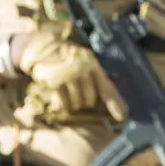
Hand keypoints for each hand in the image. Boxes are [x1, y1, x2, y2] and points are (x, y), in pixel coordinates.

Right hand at [12, 32, 126, 123]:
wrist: (42, 47)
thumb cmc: (70, 61)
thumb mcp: (89, 68)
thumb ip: (104, 88)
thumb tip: (122, 114)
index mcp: (93, 66)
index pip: (107, 88)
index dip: (115, 104)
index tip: (122, 117)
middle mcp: (81, 70)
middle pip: (89, 101)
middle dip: (83, 100)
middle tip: (76, 89)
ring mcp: (66, 76)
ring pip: (75, 104)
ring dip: (71, 102)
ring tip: (66, 90)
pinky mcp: (52, 82)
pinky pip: (62, 104)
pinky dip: (60, 103)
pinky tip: (58, 93)